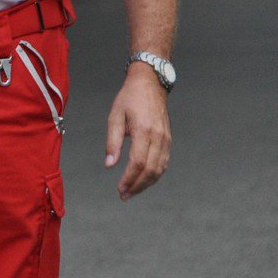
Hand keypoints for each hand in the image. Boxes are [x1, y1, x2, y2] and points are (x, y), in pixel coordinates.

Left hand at [104, 66, 170, 199]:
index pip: (138, 163)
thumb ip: (113, 141)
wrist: (150, 83)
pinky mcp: (168, 139)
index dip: (129, 179)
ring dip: (147, 184)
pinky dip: (155, 175)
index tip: (120, 189)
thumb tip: (110, 164)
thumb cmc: (130, 97)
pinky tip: (144, 180)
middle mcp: (158, 137)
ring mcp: (165, 138)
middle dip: (137, 186)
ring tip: (132, 191)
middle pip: (150, 170)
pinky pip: (164, 162)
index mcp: (143, 130)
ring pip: (160, 169)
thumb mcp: (115, 116)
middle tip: (124, 195)